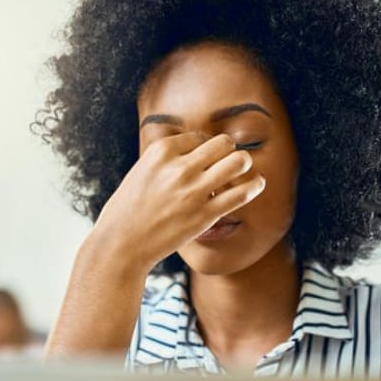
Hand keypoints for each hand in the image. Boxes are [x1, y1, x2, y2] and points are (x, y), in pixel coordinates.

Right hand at [94, 132, 265, 270]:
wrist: (121, 243)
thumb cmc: (128, 209)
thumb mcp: (141, 171)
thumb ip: (166, 160)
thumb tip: (196, 150)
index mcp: (161, 151)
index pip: (198, 137)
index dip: (203, 148)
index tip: (201, 160)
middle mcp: (180, 167)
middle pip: (223, 144)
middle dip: (229, 150)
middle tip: (228, 160)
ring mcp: (194, 191)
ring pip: (238, 163)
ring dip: (243, 163)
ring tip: (243, 168)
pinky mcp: (205, 215)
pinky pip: (240, 194)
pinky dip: (254, 186)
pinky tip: (259, 183)